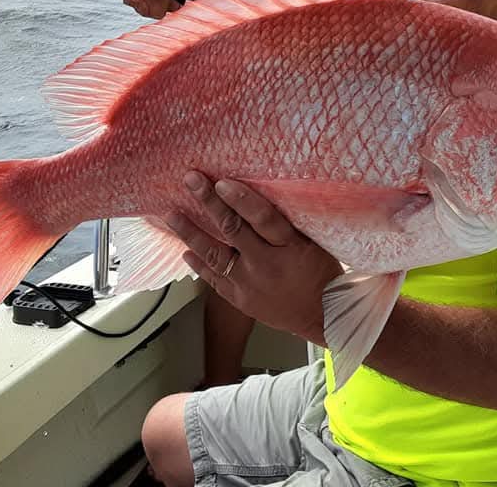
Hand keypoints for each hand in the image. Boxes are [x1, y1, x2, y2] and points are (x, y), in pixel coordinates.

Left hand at [167, 171, 342, 344]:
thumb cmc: (321, 273)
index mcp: (290, 246)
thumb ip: (289, 223)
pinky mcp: (241, 299)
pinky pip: (214, 279)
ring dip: (191, 233)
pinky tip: (185, 251)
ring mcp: (249, 284)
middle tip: (191, 181)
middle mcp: (266, 265)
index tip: (222, 183)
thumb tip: (261, 193)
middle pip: (233, 230)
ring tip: (172, 216)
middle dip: (209, 203)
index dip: (241, 200)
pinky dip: (199, 265)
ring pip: (215, 255)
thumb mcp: (315, 243)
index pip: (263, 218)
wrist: (324, 316)